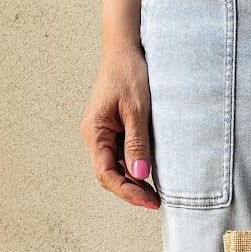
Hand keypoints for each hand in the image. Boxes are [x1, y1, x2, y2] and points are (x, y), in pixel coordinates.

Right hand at [80, 47, 158, 209]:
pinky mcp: (113, 130)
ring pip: (115, 167)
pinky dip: (134, 167)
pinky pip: (121, 155)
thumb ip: (137, 142)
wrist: (125, 49)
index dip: (127, 191)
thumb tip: (139, 174)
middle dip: (130, 191)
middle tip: (155, 201)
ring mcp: (103, 134)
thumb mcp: (136, 109)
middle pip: (109, 175)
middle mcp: (95, 136)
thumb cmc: (128, 73)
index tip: (149, 200)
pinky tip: (150, 173)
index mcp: (95, 132)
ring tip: (155, 193)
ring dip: (133, 181)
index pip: (106, 173)